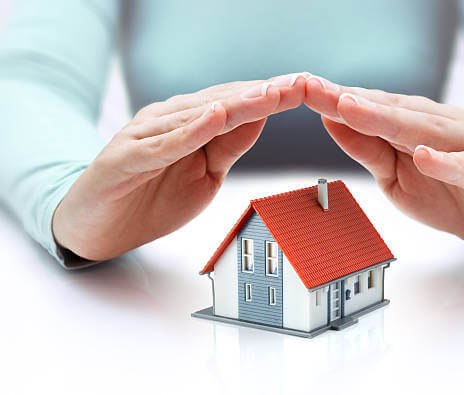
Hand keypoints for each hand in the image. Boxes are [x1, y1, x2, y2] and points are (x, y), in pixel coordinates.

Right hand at [52, 74, 306, 260]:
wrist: (98, 227)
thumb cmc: (151, 198)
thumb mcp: (205, 175)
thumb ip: (228, 147)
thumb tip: (261, 120)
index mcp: (189, 122)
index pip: (236, 104)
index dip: (270, 97)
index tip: (305, 89)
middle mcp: (168, 119)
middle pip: (223, 102)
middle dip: (264, 94)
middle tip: (300, 84)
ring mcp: (146, 135)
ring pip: (198, 116)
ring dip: (237, 105)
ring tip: (271, 94)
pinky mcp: (127, 157)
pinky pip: (164, 143)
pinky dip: (191, 131)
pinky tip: (216, 116)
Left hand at [304, 76, 463, 255]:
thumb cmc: (447, 191)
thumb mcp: (395, 174)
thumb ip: (367, 149)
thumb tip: (330, 121)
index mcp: (415, 123)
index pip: (371, 107)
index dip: (336, 99)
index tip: (302, 89)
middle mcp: (440, 126)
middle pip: (392, 111)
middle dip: (351, 101)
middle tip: (315, 89)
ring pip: (426, 130)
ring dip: (389, 120)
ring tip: (353, 110)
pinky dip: (447, 163)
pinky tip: (425, 156)